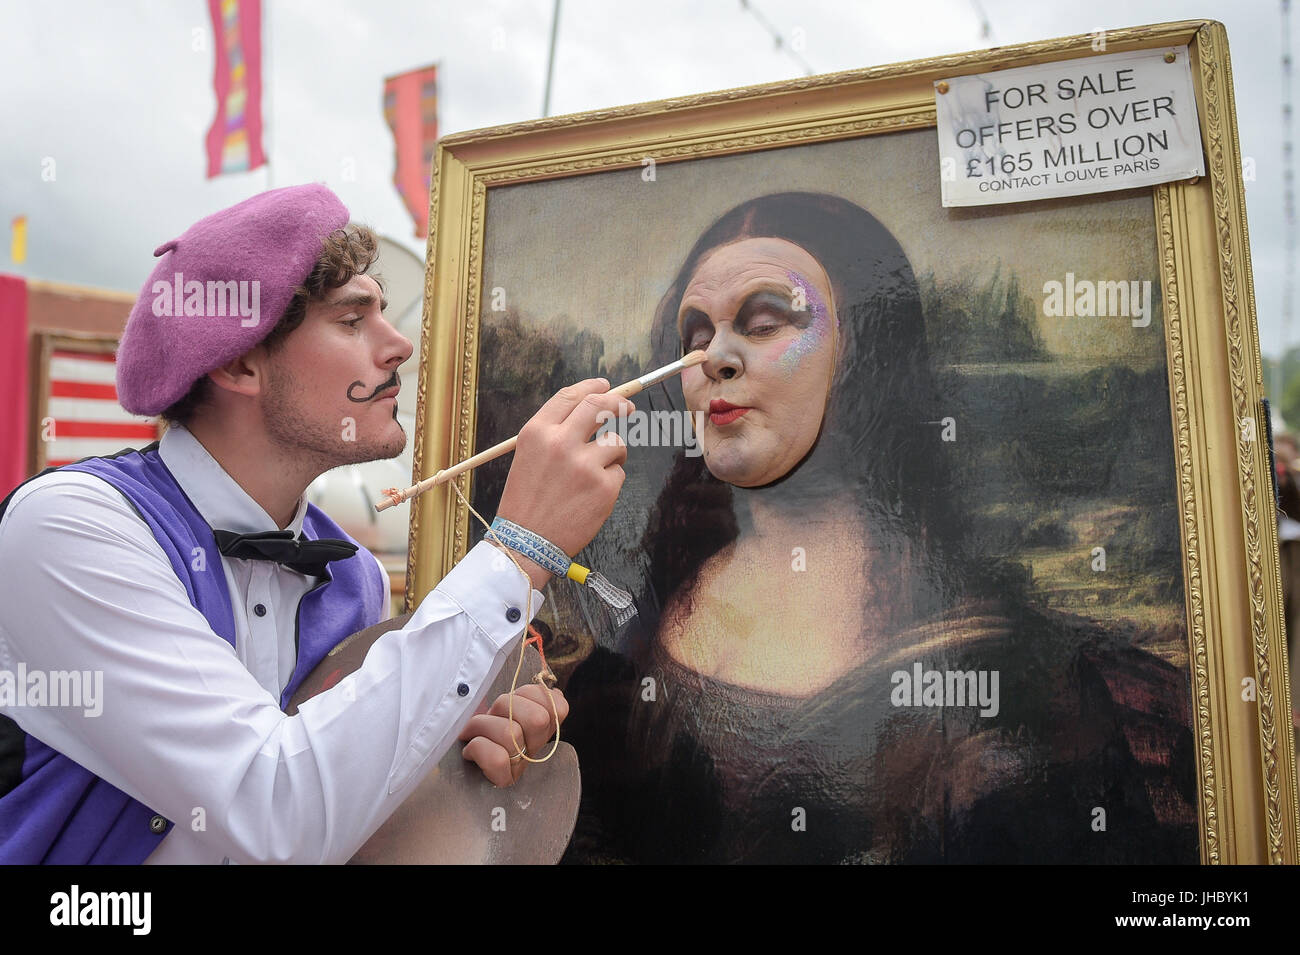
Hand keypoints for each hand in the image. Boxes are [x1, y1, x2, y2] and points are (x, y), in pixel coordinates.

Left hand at [458, 684, 569, 786]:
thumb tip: (552, 691)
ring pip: (511, 733)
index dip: (534, 694)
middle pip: (537, 719)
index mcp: (542, 728)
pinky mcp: (503, 781)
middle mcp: (536, 748)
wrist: (452, 757)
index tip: (514, 698)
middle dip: (507, 705)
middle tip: (491, 712)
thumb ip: (526, 697)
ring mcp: (521, 766)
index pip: (559, 707)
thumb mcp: (502, 706)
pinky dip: (477, 747)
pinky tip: (469, 750)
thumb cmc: (479, 726)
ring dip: (483, 725)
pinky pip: (497, 758)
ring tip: (470, 730)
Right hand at [497, 379, 633, 569]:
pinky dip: (609, 482)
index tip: (605, 386)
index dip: (591, 387)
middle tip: (628, 408)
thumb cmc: (527, 501)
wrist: (527, 542)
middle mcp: (561, 443)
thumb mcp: (529, 457)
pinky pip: (619, 472)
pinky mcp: (604, 486)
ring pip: (616, 443)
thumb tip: (593, 410)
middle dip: (618, 403)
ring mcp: (585, 464)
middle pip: (599, 406)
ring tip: (591, 477)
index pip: (570, 396)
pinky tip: (590, 497)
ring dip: (612, 455)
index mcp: (537, 432)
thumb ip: (556, 432)